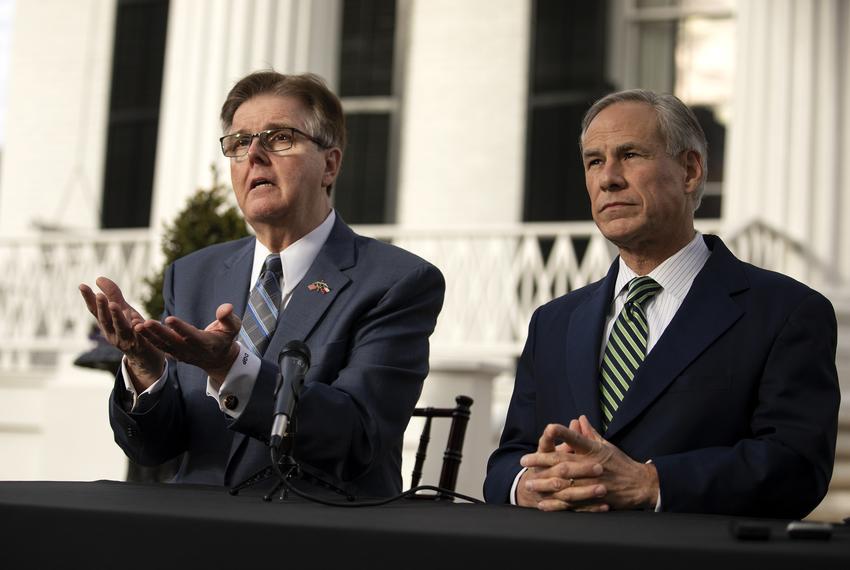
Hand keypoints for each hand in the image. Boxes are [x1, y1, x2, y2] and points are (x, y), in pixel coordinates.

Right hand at [79, 277, 163, 389]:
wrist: (146, 357)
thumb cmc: (132, 330)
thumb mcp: (123, 311)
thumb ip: (112, 296)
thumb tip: (98, 279)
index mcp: (107, 324)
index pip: (95, 311)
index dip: (89, 299)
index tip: (82, 285)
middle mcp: (113, 333)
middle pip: (106, 320)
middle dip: (102, 308)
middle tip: (99, 295)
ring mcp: (126, 341)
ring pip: (121, 328)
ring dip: (117, 317)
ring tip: (115, 305)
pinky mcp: (142, 346)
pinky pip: (140, 338)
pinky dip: (138, 331)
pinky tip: (137, 322)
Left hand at [135, 303, 240, 386]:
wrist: (218, 359)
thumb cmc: (225, 338)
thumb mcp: (233, 328)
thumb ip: (228, 318)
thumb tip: (226, 307)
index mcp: (206, 344)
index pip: (192, 336)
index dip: (181, 328)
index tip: (169, 319)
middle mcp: (191, 351)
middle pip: (173, 341)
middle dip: (159, 332)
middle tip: (146, 322)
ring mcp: (181, 354)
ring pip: (163, 345)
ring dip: (149, 336)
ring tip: (137, 325)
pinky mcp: (173, 353)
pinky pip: (159, 346)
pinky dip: (148, 339)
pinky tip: (137, 329)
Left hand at [521, 415, 658, 511]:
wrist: (641, 485)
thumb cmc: (621, 463)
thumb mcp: (606, 446)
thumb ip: (589, 433)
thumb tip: (579, 418)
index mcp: (595, 451)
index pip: (577, 438)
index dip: (563, 432)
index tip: (548, 428)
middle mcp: (592, 466)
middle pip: (564, 462)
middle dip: (542, 461)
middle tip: (525, 461)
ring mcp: (593, 485)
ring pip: (565, 484)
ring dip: (545, 484)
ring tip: (529, 484)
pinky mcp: (594, 500)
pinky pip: (572, 504)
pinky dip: (556, 505)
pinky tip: (543, 504)